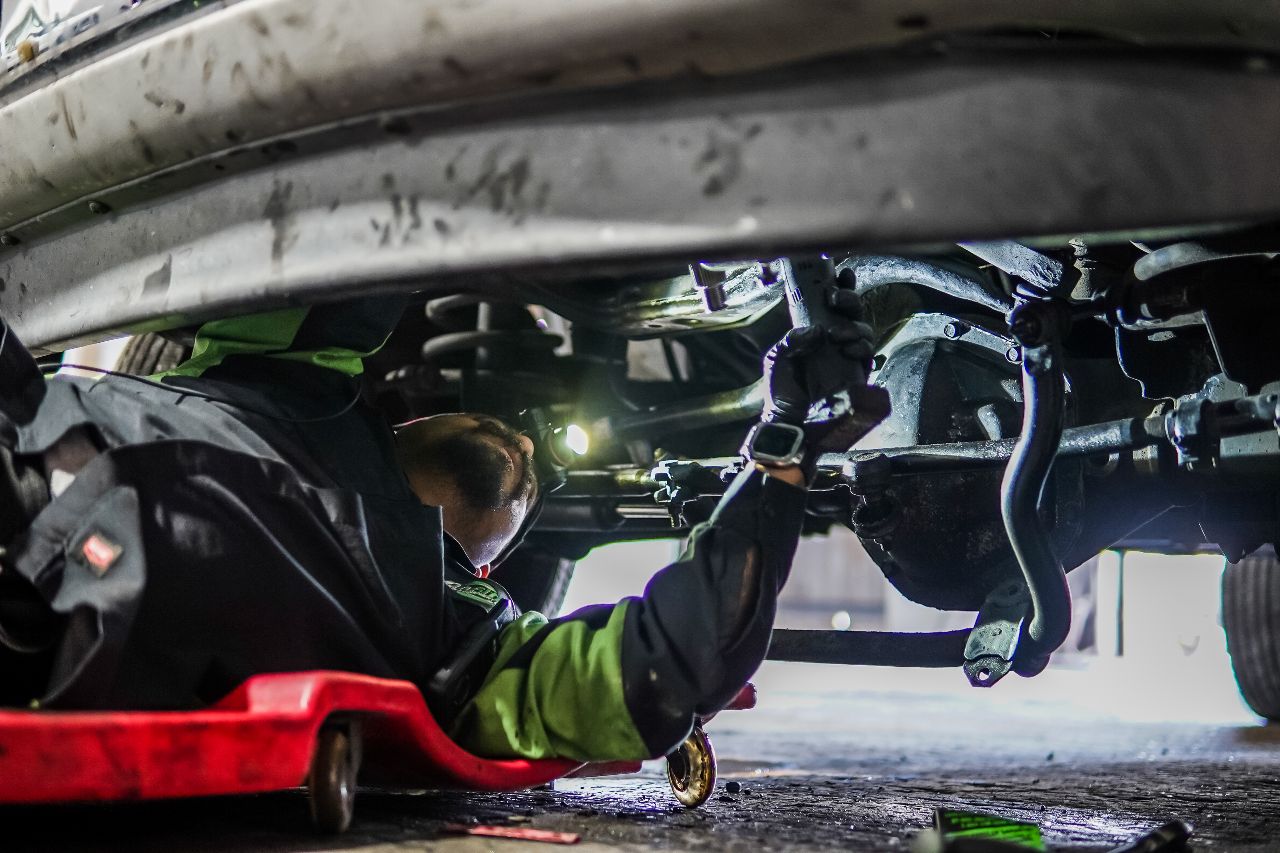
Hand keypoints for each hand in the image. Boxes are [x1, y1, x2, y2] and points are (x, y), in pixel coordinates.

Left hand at [761, 275, 875, 436]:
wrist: (789, 422)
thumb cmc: (782, 390)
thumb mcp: (777, 358)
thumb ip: (792, 339)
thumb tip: (815, 329)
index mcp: (817, 332)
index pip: (832, 304)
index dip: (840, 287)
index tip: (839, 274)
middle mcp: (835, 341)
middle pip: (853, 311)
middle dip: (849, 299)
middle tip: (837, 298)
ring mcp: (848, 357)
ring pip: (863, 330)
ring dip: (853, 326)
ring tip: (837, 334)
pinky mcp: (858, 375)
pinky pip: (868, 354)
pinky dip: (861, 347)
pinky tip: (848, 349)